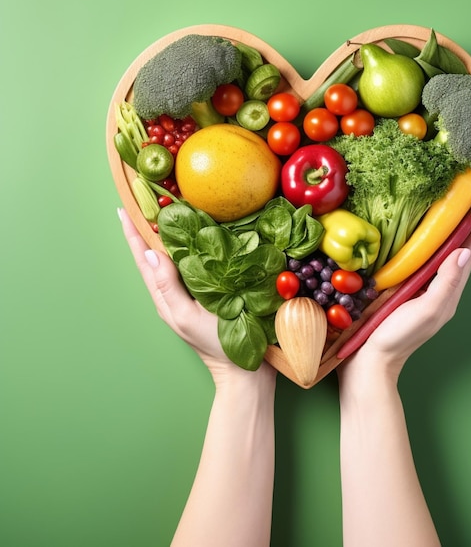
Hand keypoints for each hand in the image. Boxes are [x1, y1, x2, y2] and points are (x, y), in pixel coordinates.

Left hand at [118, 208, 274, 383]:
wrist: (245, 370)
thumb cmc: (217, 345)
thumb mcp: (188, 316)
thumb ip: (169, 287)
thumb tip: (150, 254)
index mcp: (165, 298)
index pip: (144, 260)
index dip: (133, 234)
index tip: (123, 209)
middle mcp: (176, 292)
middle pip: (155, 256)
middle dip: (146, 229)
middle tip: (142, 203)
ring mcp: (193, 293)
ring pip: (175, 258)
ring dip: (166, 235)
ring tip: (163, 213)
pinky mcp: (212, 292)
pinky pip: (196, 264)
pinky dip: (191, 247)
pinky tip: (198, 236)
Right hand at [339, 206, 470, 383]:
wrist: (370, 360)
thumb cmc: (398, 338)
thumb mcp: (427, 311)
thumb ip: (446, 283)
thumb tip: (464, 251)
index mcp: (447, 293)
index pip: (467, 255)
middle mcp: (437, 288)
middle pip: (456, 252)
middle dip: (466, 227)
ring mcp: (419, 289)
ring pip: (438, 255)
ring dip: (446, 233)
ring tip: (450, 212)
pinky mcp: (402, 289)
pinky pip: (418, 262)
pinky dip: (423, 245)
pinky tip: (417, 237)